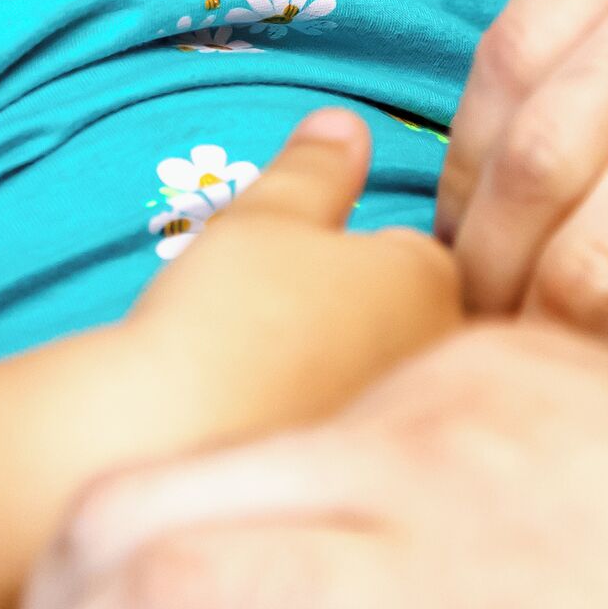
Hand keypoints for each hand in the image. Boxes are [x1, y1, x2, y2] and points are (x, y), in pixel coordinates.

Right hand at [106, 108, 463, 459]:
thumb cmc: (221, 315)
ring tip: (261, 384)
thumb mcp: (264, 216)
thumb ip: (314, 169)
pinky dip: (316, 433)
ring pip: (379, 386)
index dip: (344, 260)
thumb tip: (347, 123)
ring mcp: (412, 429)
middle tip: (268, 330)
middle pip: (404, 325)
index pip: (408, 254)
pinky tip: (263, 433)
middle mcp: (443, 359)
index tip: (288, 278)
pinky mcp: (370, 485)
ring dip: (336, 380)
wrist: (165, 441)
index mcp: (432, 278)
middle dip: (353, 323)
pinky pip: (347, 444)